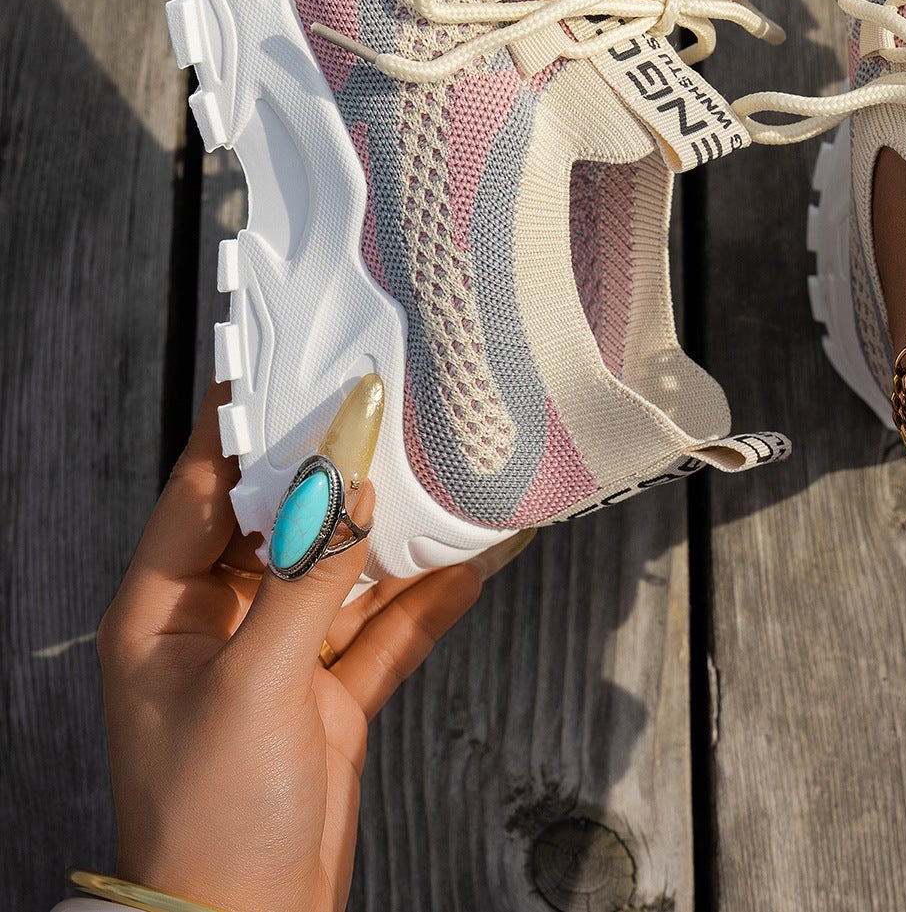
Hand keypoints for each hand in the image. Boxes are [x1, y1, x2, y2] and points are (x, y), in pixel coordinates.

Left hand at [97, 381, 528, 911]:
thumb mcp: (253, 684)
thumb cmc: (210, 820)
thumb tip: (346, 482)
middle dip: (332, 468)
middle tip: (384, 404)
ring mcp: (274, 660)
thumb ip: (304, 576)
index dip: (244, 424)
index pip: (201, 488)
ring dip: (389, 531)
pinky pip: (381, 628)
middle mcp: (215, 625)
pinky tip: (469, 561)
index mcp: (161, 612)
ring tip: (442, 473)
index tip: (290, 360)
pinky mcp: (324, 699)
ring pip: (338, 569)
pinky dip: (424, 598)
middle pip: (278, 518)